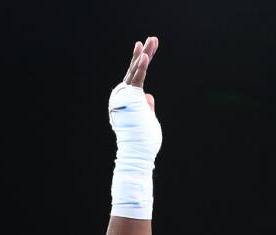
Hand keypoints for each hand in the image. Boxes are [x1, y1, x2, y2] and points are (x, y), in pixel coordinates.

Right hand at [108, 37, 162, 219]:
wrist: (136, 153)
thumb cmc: (142, 143)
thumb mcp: (147, 121)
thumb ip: (146, 107)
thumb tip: (149, 96)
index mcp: (126, 102)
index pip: (134, 79)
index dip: (140, 63)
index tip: (144, 50)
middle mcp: (122, 97)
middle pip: (135, 71)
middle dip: (144, 54)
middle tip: (152, 39)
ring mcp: (125, 96)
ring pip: (136, 71)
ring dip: (145, 55)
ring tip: (152, 41)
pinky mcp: (130, 98)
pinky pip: (137, 79)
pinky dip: (141, 67)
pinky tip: (145, 56)